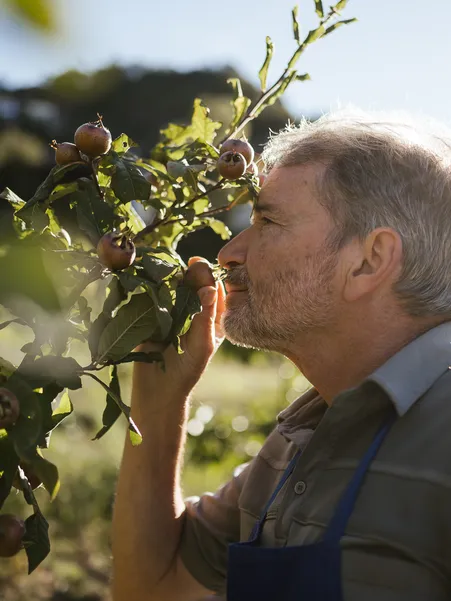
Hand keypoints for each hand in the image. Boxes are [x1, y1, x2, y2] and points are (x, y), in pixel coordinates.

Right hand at [135, 256, 225, 400]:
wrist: (157, 389)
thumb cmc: (186, 370)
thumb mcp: (202, 344)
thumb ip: (206, 317)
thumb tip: (210, 288)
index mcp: (213, 317)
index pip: (213, 288)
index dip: (207, 274)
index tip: (197, 265)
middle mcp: (194, 311)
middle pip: (193, 283)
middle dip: (187, 273)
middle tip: (181, 266)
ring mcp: (173, 311)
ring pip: (174, 287)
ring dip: (169, 277)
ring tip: (165, 272)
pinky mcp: (153, 314)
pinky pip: (154, 296)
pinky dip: (153, 287)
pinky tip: (150, 280)